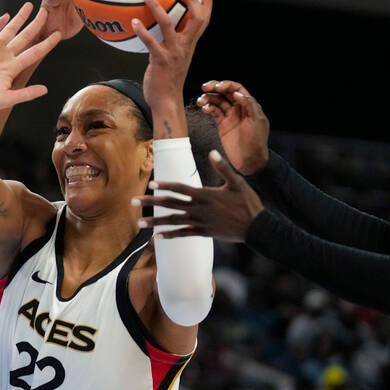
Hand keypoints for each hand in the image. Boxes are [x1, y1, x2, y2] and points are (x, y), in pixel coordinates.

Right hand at [0, 3, 60, 113]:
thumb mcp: (9, 99)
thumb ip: (26, 94)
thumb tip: (45, 90)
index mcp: (14, 67)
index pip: (34, 52)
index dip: (47, 43)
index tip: (58, 34)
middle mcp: (6, 56)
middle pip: (25, 37)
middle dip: (35, 24)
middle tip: (45, 12)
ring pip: (10, 31)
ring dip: (19, 18)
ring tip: (29, 6)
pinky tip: (5, 17)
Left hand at [133, 151, 264, 241]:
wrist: (257, 228)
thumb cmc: (248, 203)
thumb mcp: (237, 183)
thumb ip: (223, 168)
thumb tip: (213, 152)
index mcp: (206, 195)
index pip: (180, 188)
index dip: (165, 186)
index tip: (151, 184)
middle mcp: (199, 209)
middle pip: (170, 204)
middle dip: (150, 202)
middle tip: (132, 201)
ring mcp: (200, 222)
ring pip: (173, 221)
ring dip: (155, 222)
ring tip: (139, 224)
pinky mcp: (204, 233)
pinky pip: (183, 234)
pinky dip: (170, 235)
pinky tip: (157, 237)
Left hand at [134, 0, 213, 117]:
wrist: (167, 101)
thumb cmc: (168, 80)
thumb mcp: (175, 58)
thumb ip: (173, 44)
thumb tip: (161, 30)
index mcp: (190, 45)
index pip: (204, 21)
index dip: (208, 4)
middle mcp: (185, 46)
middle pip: (196, 19)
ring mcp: (173, 52)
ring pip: (168, 24)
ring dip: (156, 7)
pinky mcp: (160, 60)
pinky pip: (150, 42)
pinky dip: (141, 31)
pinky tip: (133, 22)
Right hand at [197, 81, 269, 174]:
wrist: (249, 161)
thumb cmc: (257, 142)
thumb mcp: (257, 122)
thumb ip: (249, 105)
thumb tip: (238, 93)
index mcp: (249, 105)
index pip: (237, 89)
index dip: (227, 85)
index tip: (218, 86)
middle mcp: (239, 108)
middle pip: (226, 92)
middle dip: (215, 87)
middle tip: (205, 87)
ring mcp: (230, 116)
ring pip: (218, 101)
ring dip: (208, 98)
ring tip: (201, 101)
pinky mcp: (222, 124)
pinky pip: (214, 111)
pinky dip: (208, 108)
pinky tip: (205, 108)